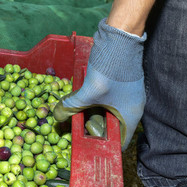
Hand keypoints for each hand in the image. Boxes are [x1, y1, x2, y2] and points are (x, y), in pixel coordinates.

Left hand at [53, 18, 146, 149]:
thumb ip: (73, 105)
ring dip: (88, 114)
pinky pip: (102, 101)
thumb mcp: (90, 90)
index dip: (102, 148)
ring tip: (70, 116)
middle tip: (72, 132)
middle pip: (110, 128)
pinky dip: (90, 103)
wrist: (120, 37)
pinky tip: (76, 100)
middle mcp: (130, 108)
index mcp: (131, 115)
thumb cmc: (112, 67)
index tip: (85, 149)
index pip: (120, 143)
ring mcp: (123, 96)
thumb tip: (56, 115)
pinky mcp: (116, 86)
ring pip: (104, 113)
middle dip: (90, 130)